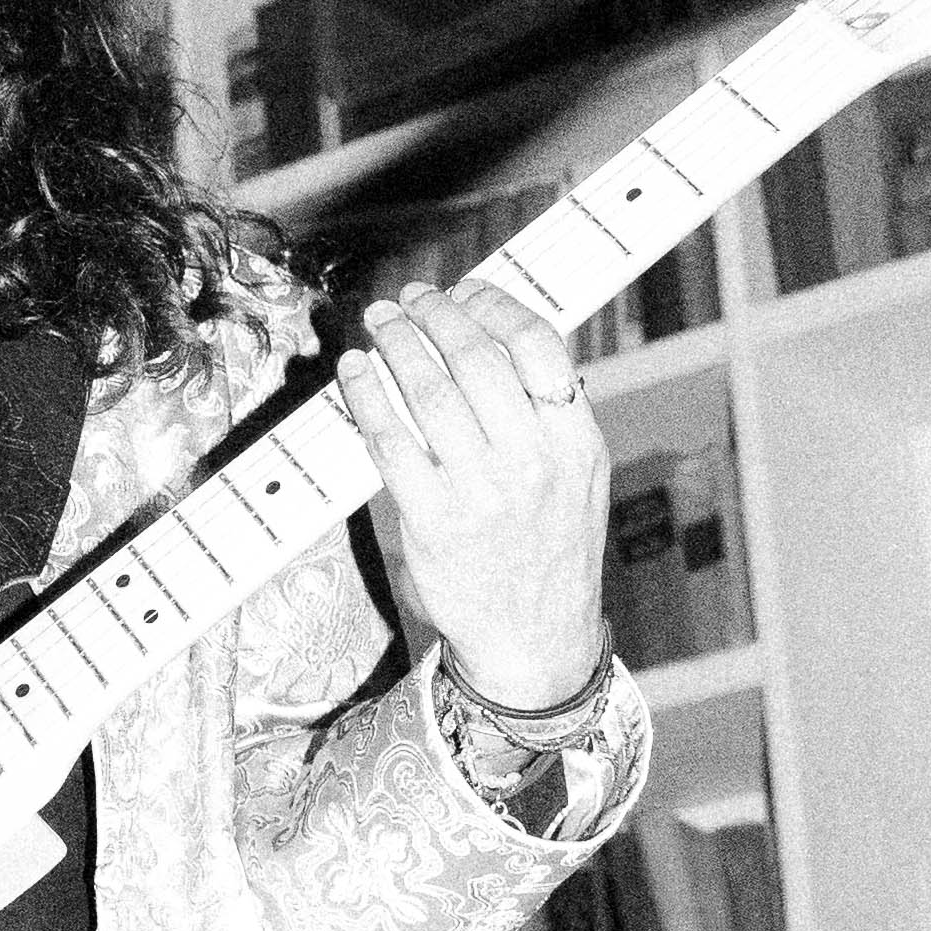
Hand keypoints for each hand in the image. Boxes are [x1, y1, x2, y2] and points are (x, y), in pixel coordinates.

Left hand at [333, 283, 610, 714]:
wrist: (534, 639)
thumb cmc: (548, 548)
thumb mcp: (575, 476)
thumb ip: (546, 413)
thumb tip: (494, 337)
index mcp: (575, 441)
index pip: (538, 345)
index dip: (494, 305)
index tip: (465, 291)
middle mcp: (533, 461)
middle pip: (476, 357)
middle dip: (436, 314)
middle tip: (410, 300)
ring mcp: (482, 491)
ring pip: (429, 389)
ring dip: (397, 343)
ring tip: (381, 323)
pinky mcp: (433, 519)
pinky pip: (389, 439)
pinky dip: (365, 396)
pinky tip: (354, 372)